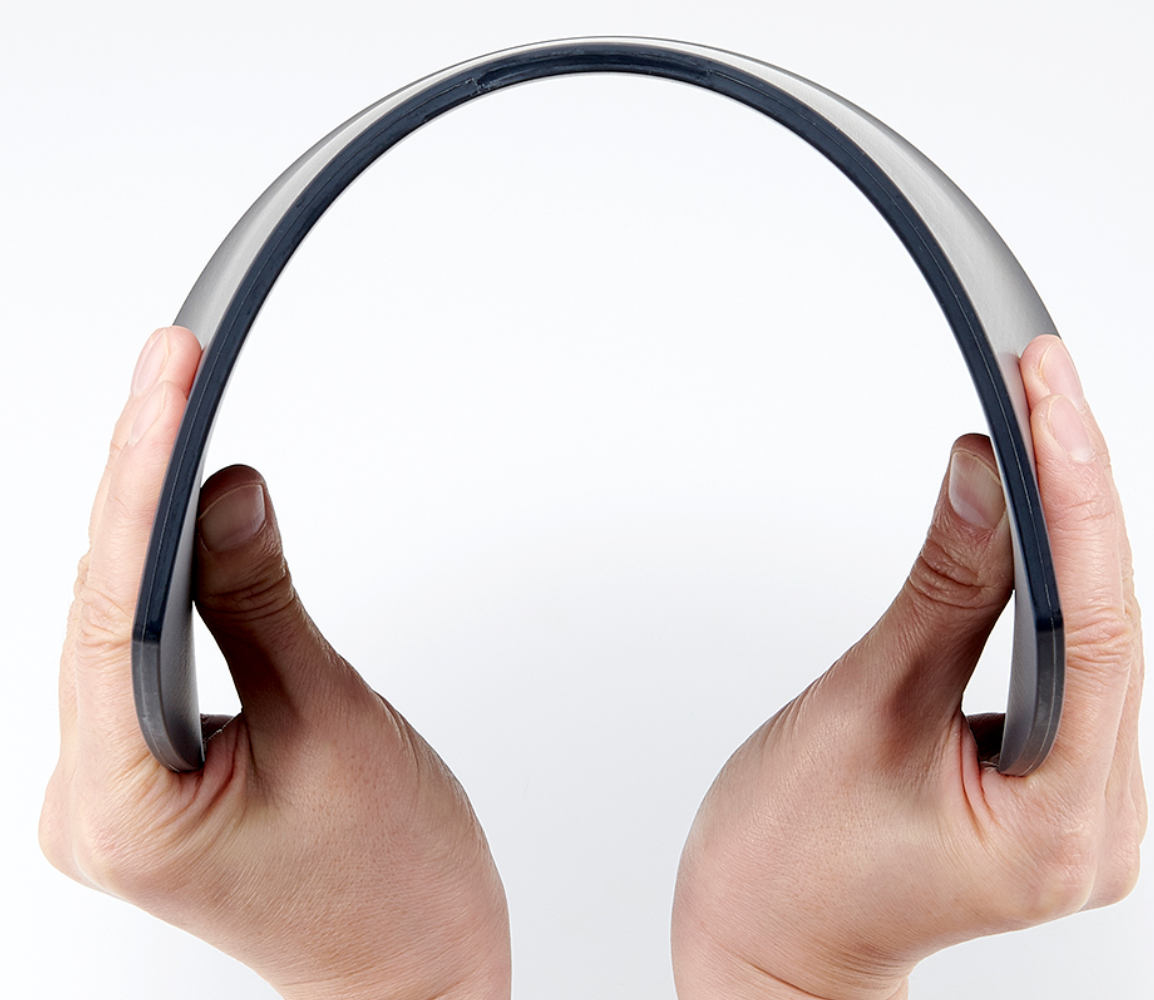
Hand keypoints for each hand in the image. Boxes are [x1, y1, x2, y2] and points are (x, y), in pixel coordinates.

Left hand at [39, 327, 509, 999]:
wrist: (415, 976)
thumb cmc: (395, 885)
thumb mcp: (336, 723)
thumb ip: (260, 600)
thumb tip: (219, 489)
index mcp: (121, 808)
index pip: (111, 610)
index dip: (138, 480)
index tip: (168, 379)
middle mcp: (89, 801)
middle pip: (96, 605)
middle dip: (134, 477)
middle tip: (169, 363)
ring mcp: (112, 789)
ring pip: (112, 621)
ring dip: (146, 519)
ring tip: (168, 406)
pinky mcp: (147, 772)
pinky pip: (138, 649)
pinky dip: (166, 573)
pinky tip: (176, 507)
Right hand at [671, 335, 1145, 999]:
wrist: (771, 942)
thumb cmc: (790, 859)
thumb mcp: (861, 707)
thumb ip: (942, 588)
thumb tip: (988, 472)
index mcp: (1061, 825)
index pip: (1094, 626)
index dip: (1074, 494)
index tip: (1047, 391)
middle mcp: (1101, 817)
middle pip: (1113, 620)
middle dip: (1078, 490)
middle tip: (1046, 377)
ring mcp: (1086, 801)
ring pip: (1099, 631)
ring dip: (1068, 525)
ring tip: (1044, 419)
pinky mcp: (1057, 777)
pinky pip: (1074, 655)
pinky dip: (1049, 574)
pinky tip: (1034, 512)